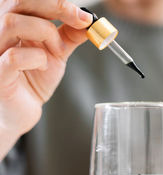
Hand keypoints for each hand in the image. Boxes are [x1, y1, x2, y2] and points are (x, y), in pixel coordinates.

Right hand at [0, 0, 91, 159]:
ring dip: (46, 34)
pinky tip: (42, 66)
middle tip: (79, 22)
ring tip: (58, 51)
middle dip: (55, 8)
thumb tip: (88, 21)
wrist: (19, 111)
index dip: (57, 2)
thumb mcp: (55, 53)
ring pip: (12, 24)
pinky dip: (37, 58)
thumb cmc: (31, 80)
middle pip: (17, 2)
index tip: (84, 16)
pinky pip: (14, 57)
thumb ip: (68, 36)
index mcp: (12, 22)